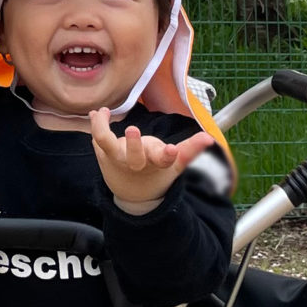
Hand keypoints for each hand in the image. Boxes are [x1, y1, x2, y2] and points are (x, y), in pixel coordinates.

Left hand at [88, 109, 214, 211]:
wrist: (133, 194)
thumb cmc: (157, 173)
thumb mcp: (175, 164)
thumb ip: (191, 149)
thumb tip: (210, 138)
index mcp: (156, 164)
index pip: (164, 160)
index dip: (167, 155)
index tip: (170, 149)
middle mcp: (136, 163)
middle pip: (134, 157)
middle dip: (134, 144)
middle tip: (133, 130)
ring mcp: (118, 159)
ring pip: (108, 145)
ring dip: (103, 130)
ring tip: (103, 113)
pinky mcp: (104, 155)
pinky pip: (97, 139)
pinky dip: (96, 124)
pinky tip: (97, 112)